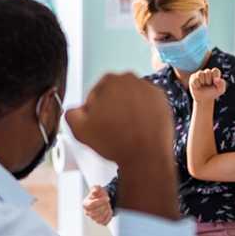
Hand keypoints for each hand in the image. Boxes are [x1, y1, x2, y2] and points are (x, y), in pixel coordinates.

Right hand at [67, 73, 178, 220]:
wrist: (145, 156)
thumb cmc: (116, 142)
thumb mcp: (80, 129)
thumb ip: (71, 114)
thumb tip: (74, 111)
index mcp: (110, 80)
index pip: (96, 91)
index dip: (93, 108)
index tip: (96, 120)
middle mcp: (132, 80)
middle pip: (115, 92)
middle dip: (111, 106)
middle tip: (110, 126)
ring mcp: (149, 89)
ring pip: (132, 98)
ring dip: (127, 110)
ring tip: (124, 130)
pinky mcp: (163, 101)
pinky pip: (148, 105)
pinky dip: (143, 114)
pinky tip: (138, 128)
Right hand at [83, 186, 112, 224]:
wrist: (104, 200)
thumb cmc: (99, 194)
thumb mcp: (98, 189)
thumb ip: (96, 188)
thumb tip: (95, 190)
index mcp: (85, 204)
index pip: (91, 205)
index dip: (100, 201)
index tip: (107, 198)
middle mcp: (87, 212)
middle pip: (95, 212)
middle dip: (104, 206)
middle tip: (108, 201)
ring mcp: (92, 218)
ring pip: (99, 218)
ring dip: (106, 211)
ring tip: (108, 206)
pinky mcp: (99, 222)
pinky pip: (104, 222)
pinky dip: (108, 216)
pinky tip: (109, 211)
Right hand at [189, 68, 225, 102]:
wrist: (204, 99)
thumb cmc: (213, 93)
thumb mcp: (220, 90)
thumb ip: (222, 84)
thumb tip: (216, 79)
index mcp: (215, 73)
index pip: (215, 70)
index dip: (215, 77)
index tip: (215, 83)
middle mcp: (207, 72)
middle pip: (207, 72)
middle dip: (208, 81)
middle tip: (208, 85)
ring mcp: (199, 74)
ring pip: (200, 74)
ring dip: (202, 82)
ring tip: (203, 85)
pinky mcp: (193, 77)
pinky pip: (194, 79)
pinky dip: (197, 85)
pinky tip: (198, 87)